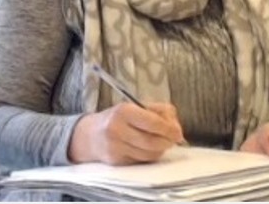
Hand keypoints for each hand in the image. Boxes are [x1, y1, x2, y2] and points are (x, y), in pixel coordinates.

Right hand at [69, 102, 184, 164]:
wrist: (91, 135)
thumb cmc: (121, 118)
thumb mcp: (138, 106)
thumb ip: (161, 112)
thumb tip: (176, 129)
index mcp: (124, 111)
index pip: (153, 123)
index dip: (169, 129)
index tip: (178, 132)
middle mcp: (117, 129)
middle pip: (152, 141)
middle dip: (167, 142)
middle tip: (173, 139)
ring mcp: (115, 147)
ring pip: (148, 154)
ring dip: (160, 150)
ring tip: (161, 143)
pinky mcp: (116, 161)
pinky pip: (141, 161)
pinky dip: (149, 156)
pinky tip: (149, 149)